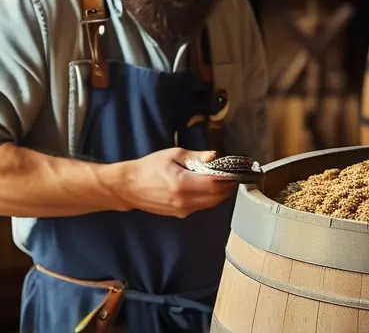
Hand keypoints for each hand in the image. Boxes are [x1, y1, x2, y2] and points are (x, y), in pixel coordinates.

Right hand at [116, 148, 238, 217]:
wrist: (129, 187)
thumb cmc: (149, 167)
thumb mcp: (172, 155)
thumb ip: (195, 156)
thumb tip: (214, 156)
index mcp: (182, 184)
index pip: (214, 184)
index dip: (229, 178)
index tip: (239, 170)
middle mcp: (185, 201)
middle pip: (216, 197)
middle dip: (228, 187)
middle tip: (236, 175)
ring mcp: (182, 210)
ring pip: (211, 204)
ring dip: (221, 194)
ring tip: (227, 181)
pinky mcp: (180, 215)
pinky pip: (201, 206)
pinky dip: (210, 198)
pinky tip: (211, 188)